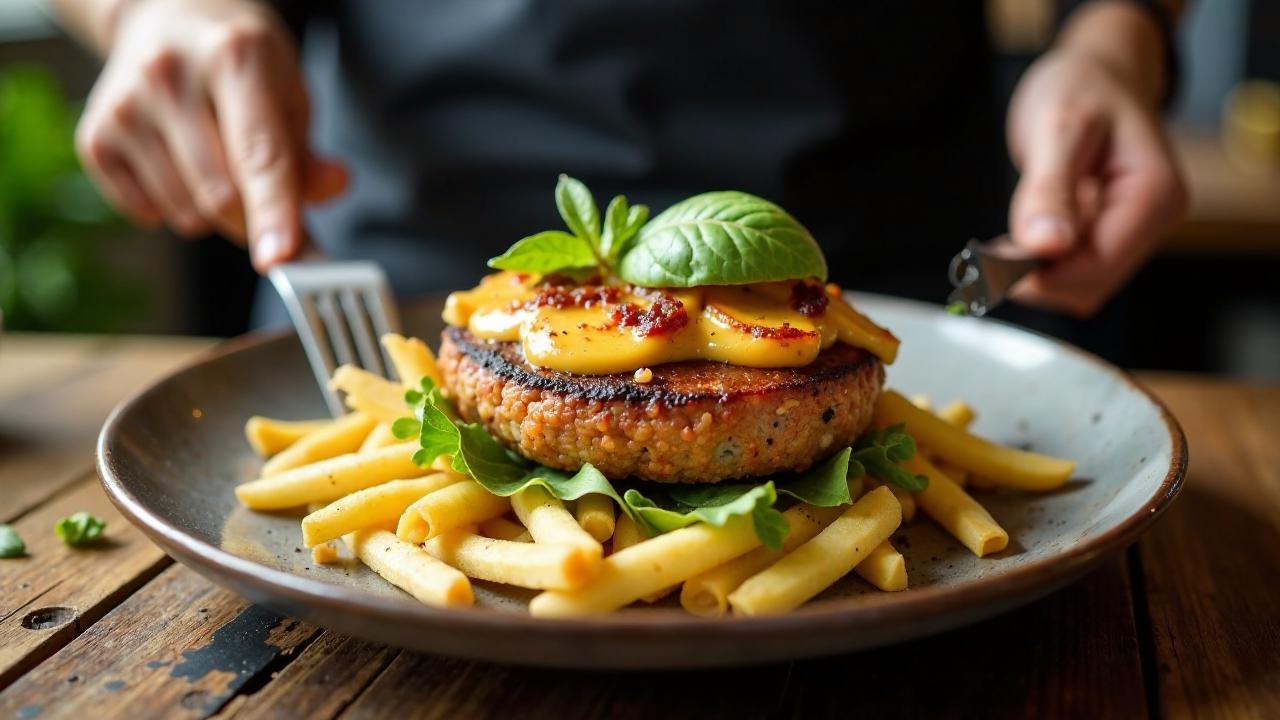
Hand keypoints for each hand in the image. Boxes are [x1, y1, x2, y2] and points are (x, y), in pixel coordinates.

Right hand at [75, 0, 347, 271]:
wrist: (167, 21)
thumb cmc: (240, 65)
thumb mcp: (290, 91)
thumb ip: (308, 153)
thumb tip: (331, 187)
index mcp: (234, 56)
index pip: (258, 153)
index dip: (273, 211)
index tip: (279, 257)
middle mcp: (170, 76)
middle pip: (221, 196)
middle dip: (253, 221)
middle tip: (263, 201)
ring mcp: (126, 106)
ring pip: (186, 214)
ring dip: (213, 214)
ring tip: (214, 161)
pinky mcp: (95, 136)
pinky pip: (148, 215)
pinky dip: (173, 209)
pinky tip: (178, 163)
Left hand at [1006, 7, 1186, 316]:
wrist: (1096, 73)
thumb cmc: (1083, 86)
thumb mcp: (1059, 126)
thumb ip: (1051, 189)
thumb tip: (1046, 247)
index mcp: (1155, 195)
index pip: (1099, 267)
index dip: (1044, 276)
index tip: (994, 262)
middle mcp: (1154, 220)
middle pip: (1091, 284)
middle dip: (1038, 275)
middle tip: (990, 250)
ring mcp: (1134, 230)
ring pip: (1080, 285)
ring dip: (1036, 272)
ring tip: (1007, 236)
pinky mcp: (1110, 234)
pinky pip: (1073, 269)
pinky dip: (1041, 263)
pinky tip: (1022, 235)